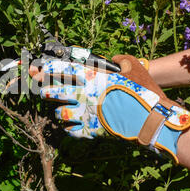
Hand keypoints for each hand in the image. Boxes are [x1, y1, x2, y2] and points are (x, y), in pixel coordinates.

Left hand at [30, 55, 189, 162]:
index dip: (47, 68)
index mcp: (93, 77)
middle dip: (44, 90)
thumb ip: (119, 60)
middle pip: (54, 91)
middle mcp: (85, 94)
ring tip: (62, 112)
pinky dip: (70, 128)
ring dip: (60, 112)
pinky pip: (71, 131)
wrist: (152, 119)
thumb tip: (113, 59)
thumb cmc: (144, 91)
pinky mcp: (91, 131)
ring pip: (60, 113)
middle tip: (41, 91)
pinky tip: (72, 126)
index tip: (37, 68)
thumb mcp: (133, 67)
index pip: (63, 69)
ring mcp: (86, 114)